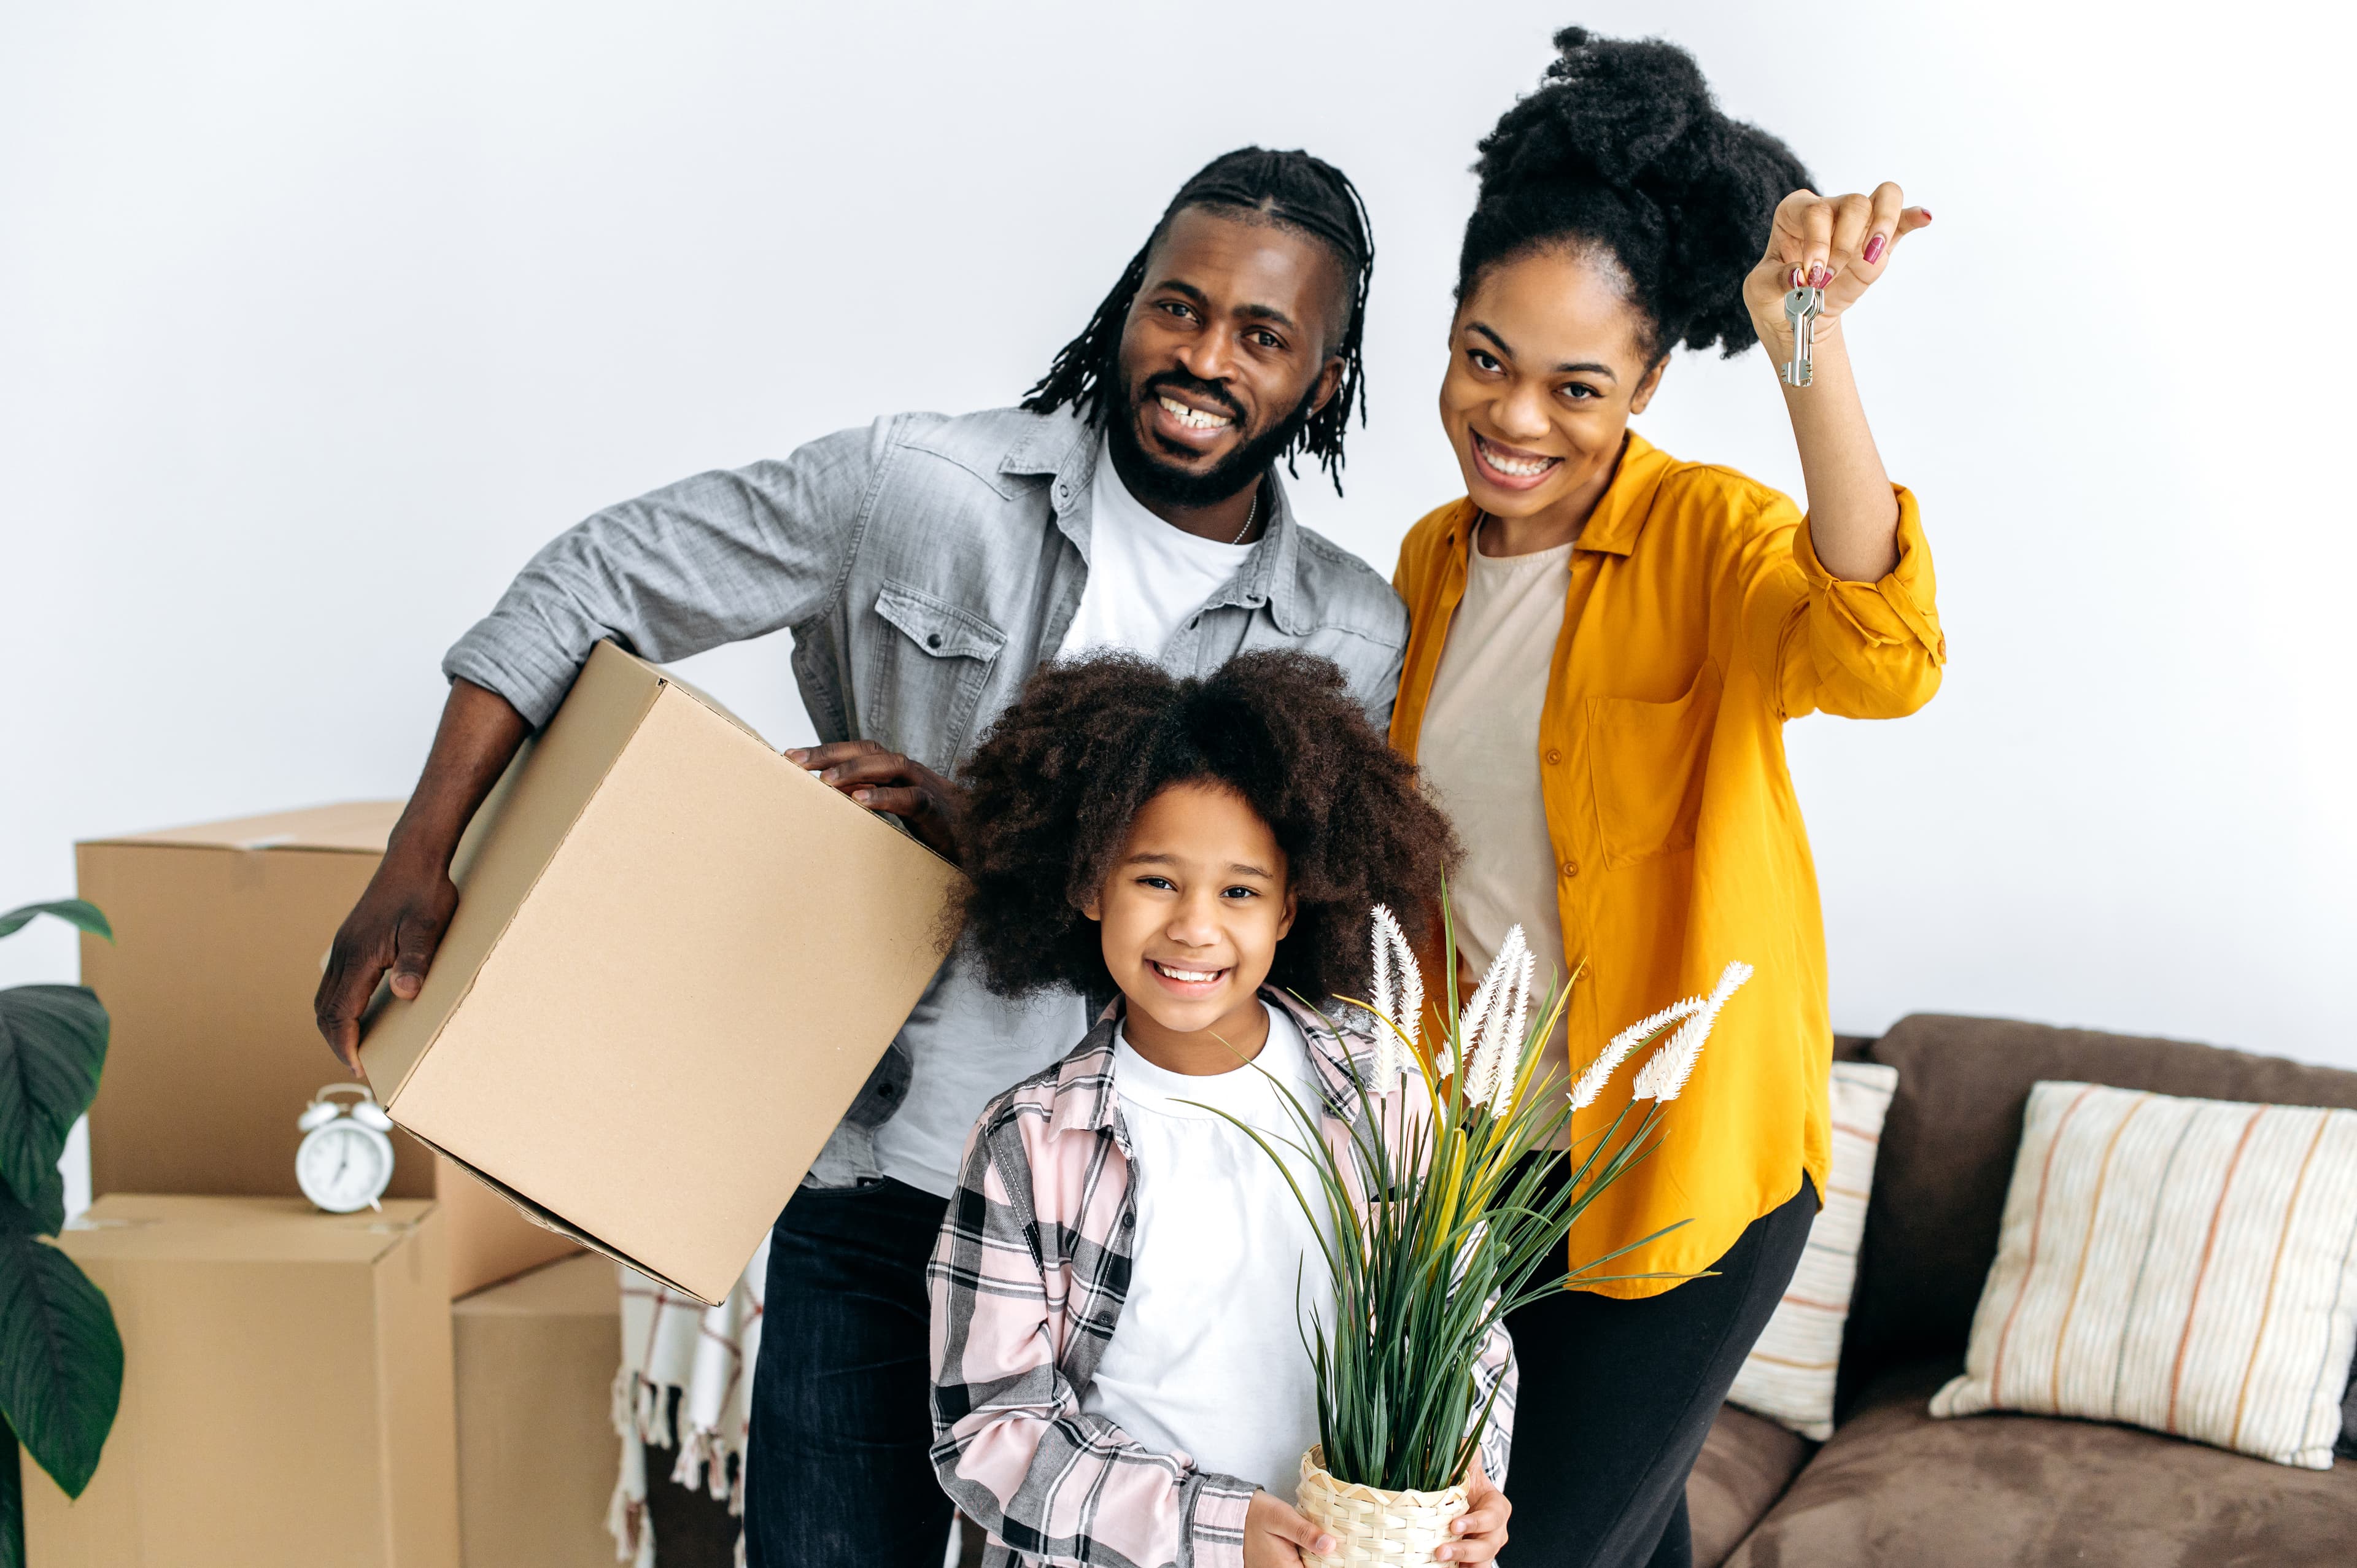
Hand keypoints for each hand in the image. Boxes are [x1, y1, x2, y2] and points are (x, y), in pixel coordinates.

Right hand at [314, 848, 457, 1073]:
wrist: (413, 858)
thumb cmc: (424, 892)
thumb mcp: (429, 928)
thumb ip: (416, 960)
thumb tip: (404, 993)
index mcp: (358, 956)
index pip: (340, 1013)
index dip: (346, 1045)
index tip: (358, 1069)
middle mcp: (343, 953)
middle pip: (325, 1010)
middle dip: (337, 1041)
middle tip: (357, 1066)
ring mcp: (345, 945)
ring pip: (326, 996)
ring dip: (335, 1024)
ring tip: (355, 1046)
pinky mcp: (351, 940)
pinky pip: (335, 982)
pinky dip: (339, 1005)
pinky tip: (358, 1011)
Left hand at [784, 740, 966, 862]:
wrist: (981, 843)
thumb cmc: (934, 828)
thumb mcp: (897, 811)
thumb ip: (871, 799)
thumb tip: (833, 796)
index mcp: (899, 771)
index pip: (859, 751)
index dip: (827, 750)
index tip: (790, 755)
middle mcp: (911, 772)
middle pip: (869, 750)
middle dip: (831, 752)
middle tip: (794, 761)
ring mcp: (926, 786)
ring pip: (890, 765)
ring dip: (854, 770)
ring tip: (823, 780)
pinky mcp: (937, 810)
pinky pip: (911, 797)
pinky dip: (885, 796)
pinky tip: (859, 801)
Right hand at [1244, 1490, 1336, 1567]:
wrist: (1233, 1516)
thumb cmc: (1256, 1514)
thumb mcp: (1282, 1517)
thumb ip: (1305, 1532)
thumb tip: (1330, 1545)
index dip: (1329, 1562)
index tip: (1336, 1548)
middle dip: (1323, 1560)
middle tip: (1327, 1541)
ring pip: (1305, 1567)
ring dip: (1314, 1559)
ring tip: (1319, 1542)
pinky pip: (1296, 1566)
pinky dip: (1306, 1559)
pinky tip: (1310, 1547)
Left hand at [1438, 1457, 1509, 1563]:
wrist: (1456, 1497)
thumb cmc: (1463, 1478)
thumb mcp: (1465, 1462)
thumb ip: (1464, 1452)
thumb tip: (1460, 1446)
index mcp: (1497, 1507)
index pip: (1492, 1517)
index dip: (1475, 1523)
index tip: (1454, 1525)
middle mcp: (1495, 1531)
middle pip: (1487, 1546)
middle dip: (1465, 1550)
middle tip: (1441, 1551)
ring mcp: (1484, 1548)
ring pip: (1481, 1563)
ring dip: (1464, 1564)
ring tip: (1441, 1562)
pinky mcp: (1472, 1560)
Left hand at [1743, 183, 1930, 352]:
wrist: (1798, 316)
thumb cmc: (1775, 296)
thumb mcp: (1760, 291)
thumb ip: (1775, 280)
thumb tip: (1799, 275)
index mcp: (1795, 212)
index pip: (1814, 210)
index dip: (1818, 241)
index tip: (1813, 275)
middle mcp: (1829, 210)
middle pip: (1852, 203)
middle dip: (1845, 244)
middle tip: (1830, 277)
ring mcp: (1858, 224)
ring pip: (1882, 198)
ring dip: (1881, 226)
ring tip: (1871, 255)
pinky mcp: (1880, 242)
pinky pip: (1902, 219)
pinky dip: (1913, 217)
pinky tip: (1923, 218)